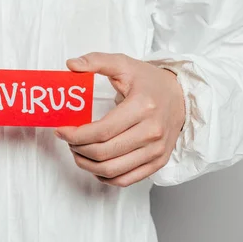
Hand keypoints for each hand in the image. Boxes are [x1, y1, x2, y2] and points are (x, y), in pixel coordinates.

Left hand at [55, 53, 184, 186]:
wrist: (181, 96)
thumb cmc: (150, 82)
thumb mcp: (124, 64)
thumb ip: (96, 61)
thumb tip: (71, 64)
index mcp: (142, 106)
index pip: (101, 131)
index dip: (75, 135)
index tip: (61, 131)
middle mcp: (151, 131)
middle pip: (104, 152)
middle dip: (78, 149)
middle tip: (68, 140)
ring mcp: (156, 150)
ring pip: (112, 170)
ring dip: (87, 164)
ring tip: (77, 152)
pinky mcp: (157, 162)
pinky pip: (126, 179)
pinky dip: (105, 177)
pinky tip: (94, 165)